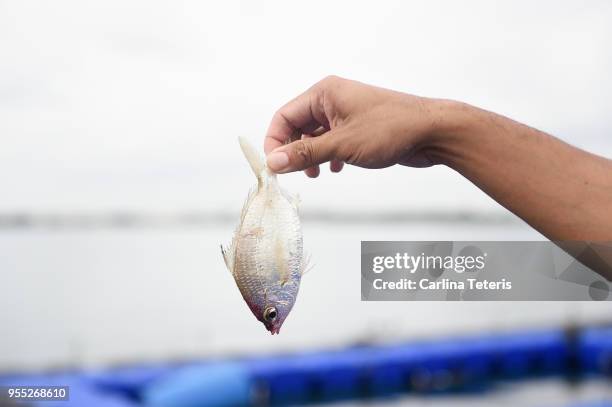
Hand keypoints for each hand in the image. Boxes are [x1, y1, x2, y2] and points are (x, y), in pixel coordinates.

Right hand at [264, 76, 441, 176]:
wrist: (432, 132)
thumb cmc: (390, 129)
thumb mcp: (341, 145)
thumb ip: (305, 154)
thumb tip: (273, 163)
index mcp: (324, 93)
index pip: (284, 116)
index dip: (274, 141)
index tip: (274, 167)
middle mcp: (332, 100)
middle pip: (297, 126)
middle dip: (294, 151)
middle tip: (295, 174)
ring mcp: (346, 114)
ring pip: (315, 136)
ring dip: (311, 156)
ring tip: (316, 174)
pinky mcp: (357, 128)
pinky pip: (331, 141)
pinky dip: (328, 156)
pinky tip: (335, 169)